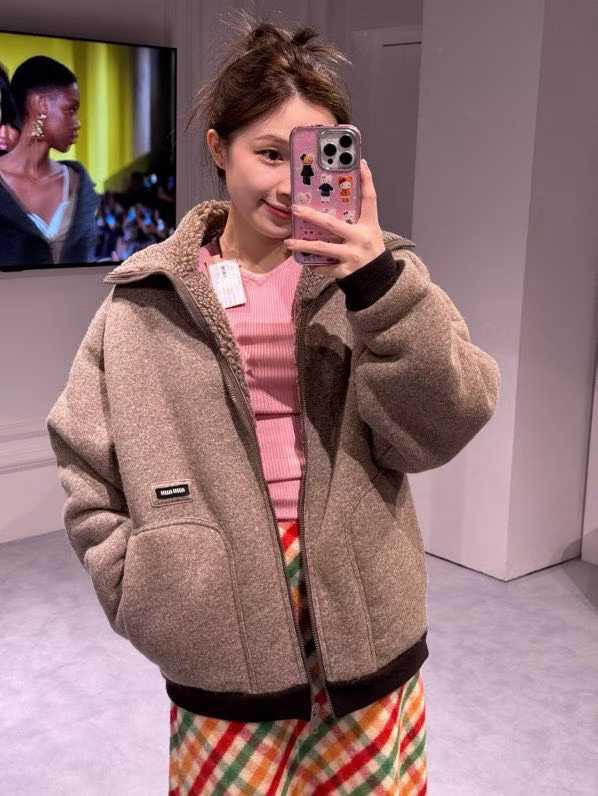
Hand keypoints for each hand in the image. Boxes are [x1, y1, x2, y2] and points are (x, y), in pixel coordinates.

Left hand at [284, 159, 385, 278]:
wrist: (377, 278)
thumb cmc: (369, 248)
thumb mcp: (370, 229)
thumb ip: (359, 213)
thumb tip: (349, 190)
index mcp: (369, 225)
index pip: (370, 198)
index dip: (367, 180)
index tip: (361, 163)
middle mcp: (360, 238)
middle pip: (331, 223)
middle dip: (311, 215)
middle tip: (295, 209)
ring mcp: (351, 255)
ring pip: (322, 247)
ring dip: (303, 245)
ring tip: (288, 242)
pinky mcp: (344, 270)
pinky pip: (323, 266)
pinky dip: (313, 263)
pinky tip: (303, 260)